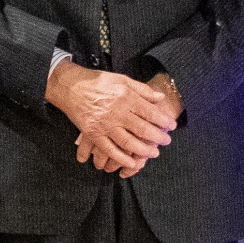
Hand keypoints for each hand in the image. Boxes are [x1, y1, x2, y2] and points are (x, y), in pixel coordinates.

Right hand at [49, 58, 176, 176]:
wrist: (71, 88)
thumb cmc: (98, 82)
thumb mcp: (122, 79)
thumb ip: (142, 90)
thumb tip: (160, 98)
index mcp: (125, 97)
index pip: (150, 112)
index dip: (163, 121)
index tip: (172, 126)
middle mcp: (117, 112)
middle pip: (142, 129)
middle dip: (157, 137)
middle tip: (166, 141)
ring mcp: (105, 125)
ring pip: (128, 142)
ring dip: (143, 150)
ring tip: (154, 153)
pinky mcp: (93, 134)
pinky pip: (110, 150)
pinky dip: (121, 159)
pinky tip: (131, 163)